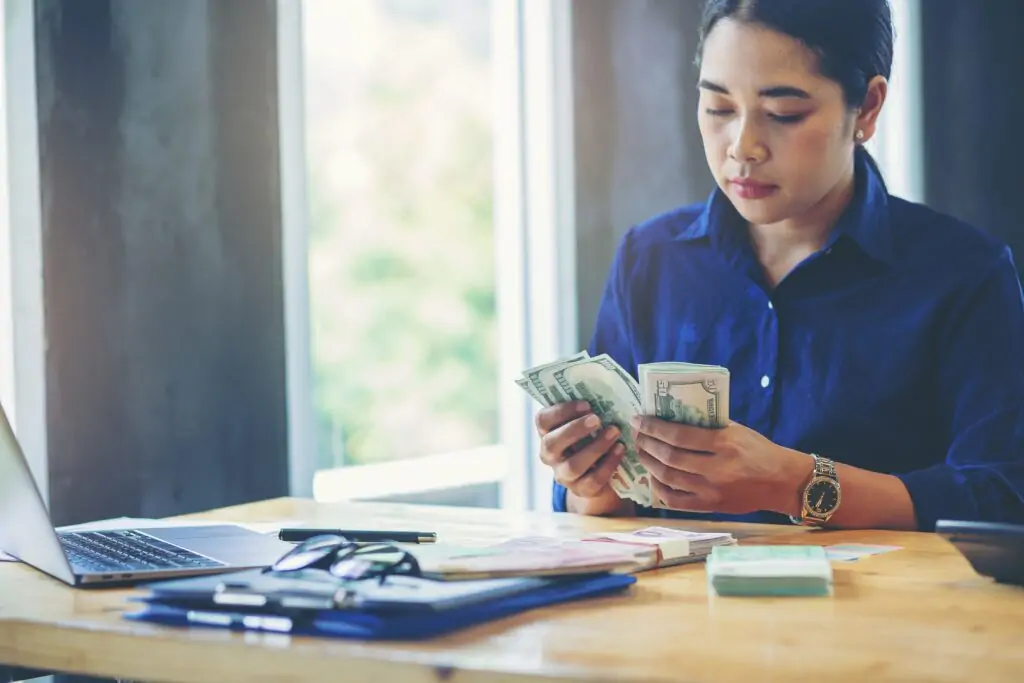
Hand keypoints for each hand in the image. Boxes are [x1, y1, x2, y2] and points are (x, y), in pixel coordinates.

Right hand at [536, 400, 629, 515]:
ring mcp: (563, 475)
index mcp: (547, 432)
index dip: (561, 411)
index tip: (586, 404)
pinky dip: (609, 464)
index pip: (543, 420)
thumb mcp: (584, 422)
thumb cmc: (591, 437)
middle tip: (597, 418)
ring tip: (614, 432)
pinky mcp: (581, 490)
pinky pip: (593, 480)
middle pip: (552, 443)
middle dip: (575, 429)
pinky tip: (620, 449)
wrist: (597, 473)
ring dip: (595, 447)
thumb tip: (605, 387)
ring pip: (573, 465)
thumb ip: (587, 409)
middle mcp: (550, 455)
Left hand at [631, 416, 810, 514]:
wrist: (781, 482)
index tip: (639, 420)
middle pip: (669, 456)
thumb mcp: (737, 430)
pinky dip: (660, 488)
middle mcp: (716, 468)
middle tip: (636, 433)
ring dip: (649, 463)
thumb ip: (708, 426)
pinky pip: (675, 500)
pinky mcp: (710, 506)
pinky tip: (653, 476)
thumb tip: (673, 417)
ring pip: (668, 477)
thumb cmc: (759, 451)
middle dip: (647, 443)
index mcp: (723, 444)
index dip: (654, 427)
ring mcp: (711, 490)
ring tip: (641, 451)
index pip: (678, 435)